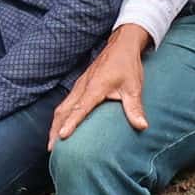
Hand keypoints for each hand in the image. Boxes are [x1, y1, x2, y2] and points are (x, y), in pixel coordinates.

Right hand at [49, 25, 150, 147]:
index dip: (71, 123)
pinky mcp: (79, 86)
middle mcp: (82, 87)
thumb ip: (134, 107)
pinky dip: (60, 117)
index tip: (62, 136)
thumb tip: (142, 126)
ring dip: (54, 125)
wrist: (121, 46)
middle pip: (63, 110)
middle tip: (51, 148)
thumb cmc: (127, 66)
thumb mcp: (134, 87)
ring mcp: (79, 86)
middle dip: (55, 130)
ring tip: (52, 143)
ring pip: (61, 107)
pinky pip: (65, 103)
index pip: (80, 108)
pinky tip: (59, 127)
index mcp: (95, 87)